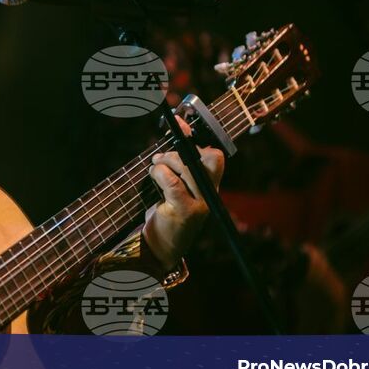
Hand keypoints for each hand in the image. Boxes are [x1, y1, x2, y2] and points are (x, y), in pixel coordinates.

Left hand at [142, 116, 223, 269]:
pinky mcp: (186, 211)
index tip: (179, 121)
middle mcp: (210, 193)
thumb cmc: (166, 213)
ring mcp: (201, 203)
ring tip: (155, 171)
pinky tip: (154, 178)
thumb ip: (175, 165)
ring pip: (187, 167)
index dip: (196, 135)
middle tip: (161, 158)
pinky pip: (173, 182)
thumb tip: (170, 137)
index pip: (214, 154)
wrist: (160, 247)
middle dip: (179, 152)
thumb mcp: (173, 187)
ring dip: (165, 163)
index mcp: (210, 185)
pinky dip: (159, 174)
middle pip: (206, 157)